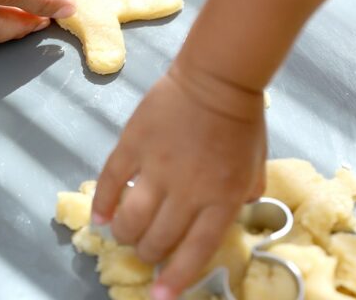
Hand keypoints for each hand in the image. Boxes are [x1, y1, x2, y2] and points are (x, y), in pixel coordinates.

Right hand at [91, 64, 265, 299]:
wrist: (217, 77)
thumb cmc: (242, 120)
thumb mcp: (255, 166)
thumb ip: (243, 194)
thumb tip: (232, 210)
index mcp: (221, 198)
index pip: (195, 250)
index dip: (176, 278)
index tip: (160, 296)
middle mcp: (188, 190)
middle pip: (158, 238)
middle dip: (147, 254)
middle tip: (144, 252)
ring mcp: (157, 167)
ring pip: (131, 217)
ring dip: (124, 234)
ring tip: (122, 235)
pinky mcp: (133, 145)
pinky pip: (111, 181)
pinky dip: (103, 203)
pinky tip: (100, 216)